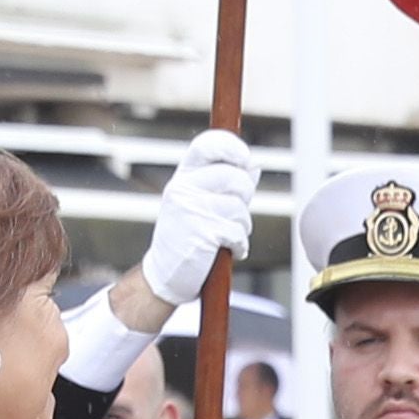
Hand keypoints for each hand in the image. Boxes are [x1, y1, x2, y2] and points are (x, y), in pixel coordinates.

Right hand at [130, 126, 262, 315]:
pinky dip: (239, 245)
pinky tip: (227, 250)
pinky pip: (238, 232)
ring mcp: (191, 210)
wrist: (165, 274)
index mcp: (183, 176)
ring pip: (240, 207)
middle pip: (236, 176)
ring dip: (241, 226)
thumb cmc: (186, 236)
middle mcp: (183, 188)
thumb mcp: (199, 201)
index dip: (233, 147)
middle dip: (244, 197)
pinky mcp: (201, 233)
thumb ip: (225, 183)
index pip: (208, 144)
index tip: (245, 160)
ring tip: (225, 236)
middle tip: (232, 214)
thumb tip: (254, 165)